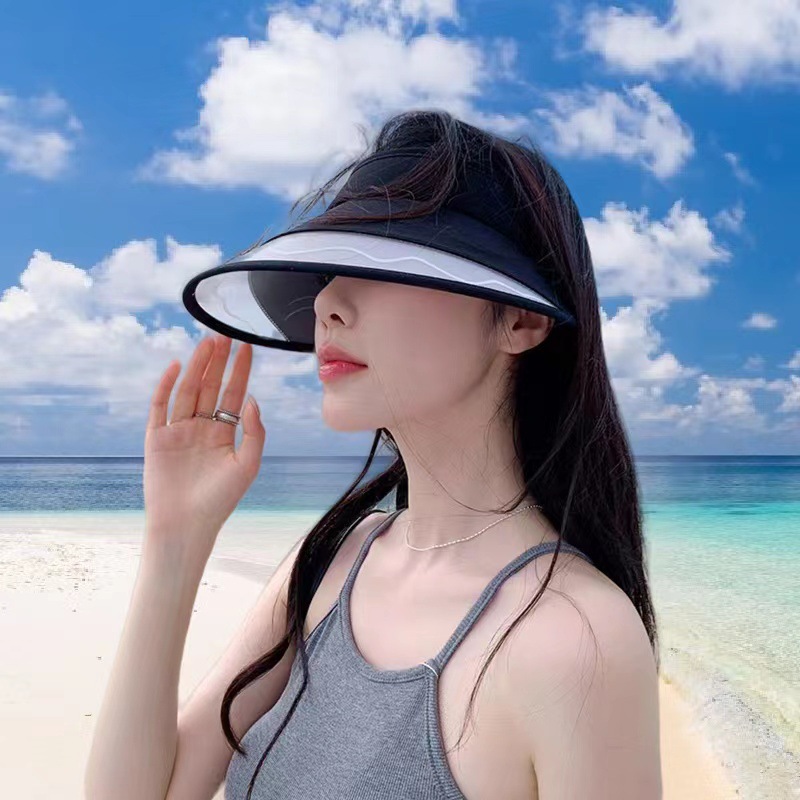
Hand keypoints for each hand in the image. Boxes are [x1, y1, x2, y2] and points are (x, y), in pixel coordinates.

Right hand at [142, 334, 265, 566]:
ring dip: (197, 367)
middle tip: (225, 335)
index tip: (247, 347)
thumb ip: (254, 431)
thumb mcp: (247, 464)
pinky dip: (166, 387)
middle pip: (210, 387)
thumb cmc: (220, 500)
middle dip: (218, 362)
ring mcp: (178, 431)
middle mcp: (201, 428)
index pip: (234, 394)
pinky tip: (178, 367)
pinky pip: (160, 407)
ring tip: (207, 343)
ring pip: (188, 391)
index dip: (240, 371)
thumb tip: (253, 399)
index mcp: (223, 433)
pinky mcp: (156, 439)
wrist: (187, 525)